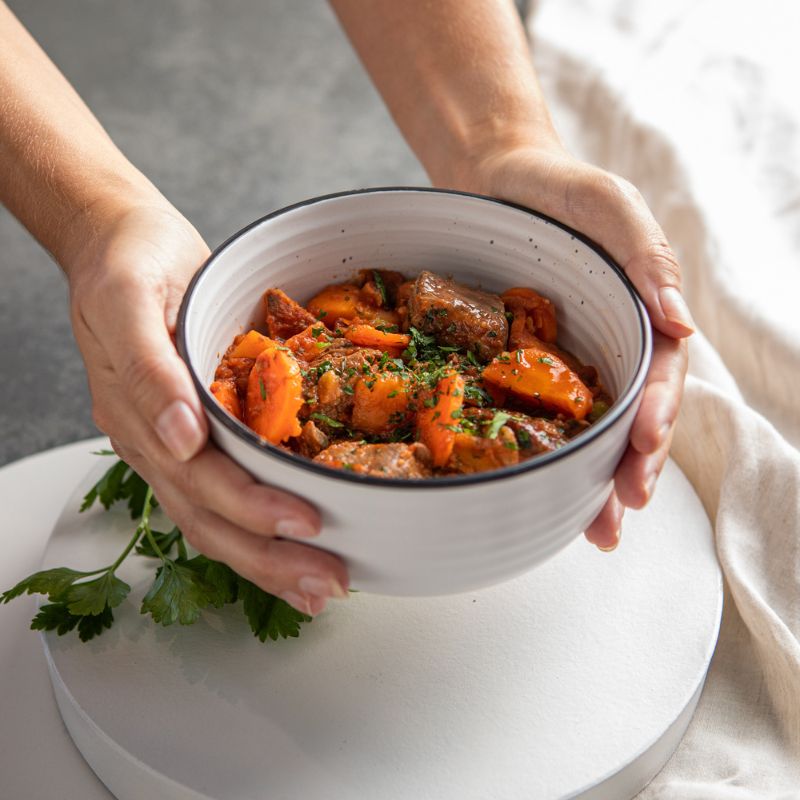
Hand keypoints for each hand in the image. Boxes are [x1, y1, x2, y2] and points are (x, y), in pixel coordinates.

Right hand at [66, 201, 348, 613]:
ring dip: (270, 558)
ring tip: (321, 585)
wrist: (120, 244)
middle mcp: (157, 440)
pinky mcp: (197, 430)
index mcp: (139, 414)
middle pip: (212, 516)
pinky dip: (261, 524)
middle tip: (329, 582)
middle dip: (271, 556)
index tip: (305, 523)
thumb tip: (182, 437)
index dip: (252, 507)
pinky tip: (296, 543)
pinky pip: (226, 488)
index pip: (199, 480)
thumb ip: (148, 368)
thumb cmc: (128, 263)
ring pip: (218, 517)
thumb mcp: (127, 297)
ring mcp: (174, 441)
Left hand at [462, 144, 691, 549]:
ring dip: (597, 477)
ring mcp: (568, 357)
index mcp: (639, 312)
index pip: (660, 372)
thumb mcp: (609, 205)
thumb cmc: (556, 187)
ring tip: (595, 527)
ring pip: (591, 426)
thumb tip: (685, 327)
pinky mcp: (525, 363)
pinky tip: (543, 490)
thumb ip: (647, 257)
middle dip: (632, 463)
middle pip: (632, 413)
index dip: (658, 412)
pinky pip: (540, 412)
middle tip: (622, 508)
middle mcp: (609, 343)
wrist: (492, 178)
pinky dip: (547, 451)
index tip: (645, 446)